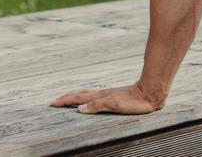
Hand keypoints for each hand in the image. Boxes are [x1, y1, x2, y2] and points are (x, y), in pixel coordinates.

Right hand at [49, 81, 163, 114]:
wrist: (149, 93)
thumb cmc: (133, 101)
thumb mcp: (113, 104)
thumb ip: (96, 105)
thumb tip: (78, 109)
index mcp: (99, 96)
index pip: (77, 98)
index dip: (65, 100)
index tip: (52, 103)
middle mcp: (101, 95)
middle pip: (80, 95)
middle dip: (67, 98)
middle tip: (55, 101)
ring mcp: (107, 95)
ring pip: (87, 95)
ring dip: (75, 98)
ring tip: (68, 99)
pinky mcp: (114, 98)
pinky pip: (95, 98)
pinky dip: (87, 99)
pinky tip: (90, 101)